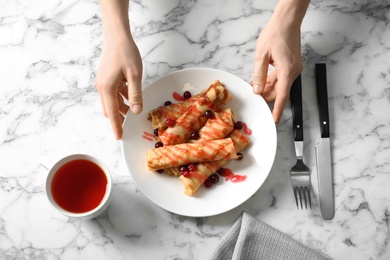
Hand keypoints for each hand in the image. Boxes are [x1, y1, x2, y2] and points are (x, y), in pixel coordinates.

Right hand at [96, 36, 142, 139]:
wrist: (116, 37)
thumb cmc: (126, 53)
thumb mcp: (135, 75)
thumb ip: (135, 94)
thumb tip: (136, 111)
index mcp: (107, 88)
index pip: (112, 113)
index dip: (116, 126)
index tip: (119, 138)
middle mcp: (102, 88)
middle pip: (109, 110)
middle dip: (119, 119)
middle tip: (130, 127)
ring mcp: (103, 83)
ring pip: (111, 103)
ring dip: (121, 109)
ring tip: (134, 113)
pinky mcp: (106, 79)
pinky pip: (113, 94)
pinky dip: (121, 100)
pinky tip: (131, 99)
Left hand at [251, 0, 308, 122]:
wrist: (287, 20)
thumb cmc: (276, 34)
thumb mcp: (262, 56)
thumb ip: (259, 75)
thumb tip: (257, 90)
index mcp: (287, 71)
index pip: (282, 95)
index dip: (277, 109)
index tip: (274, 119)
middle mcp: (293, 71)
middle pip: (279, 91)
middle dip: (266, 96)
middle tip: (253, 97)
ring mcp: (293, 68)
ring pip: (279, 85)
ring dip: (267, 88)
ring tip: (254, 87)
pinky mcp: (291, 65)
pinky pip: (280, 77)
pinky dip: (271, 80)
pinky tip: (260, 80)